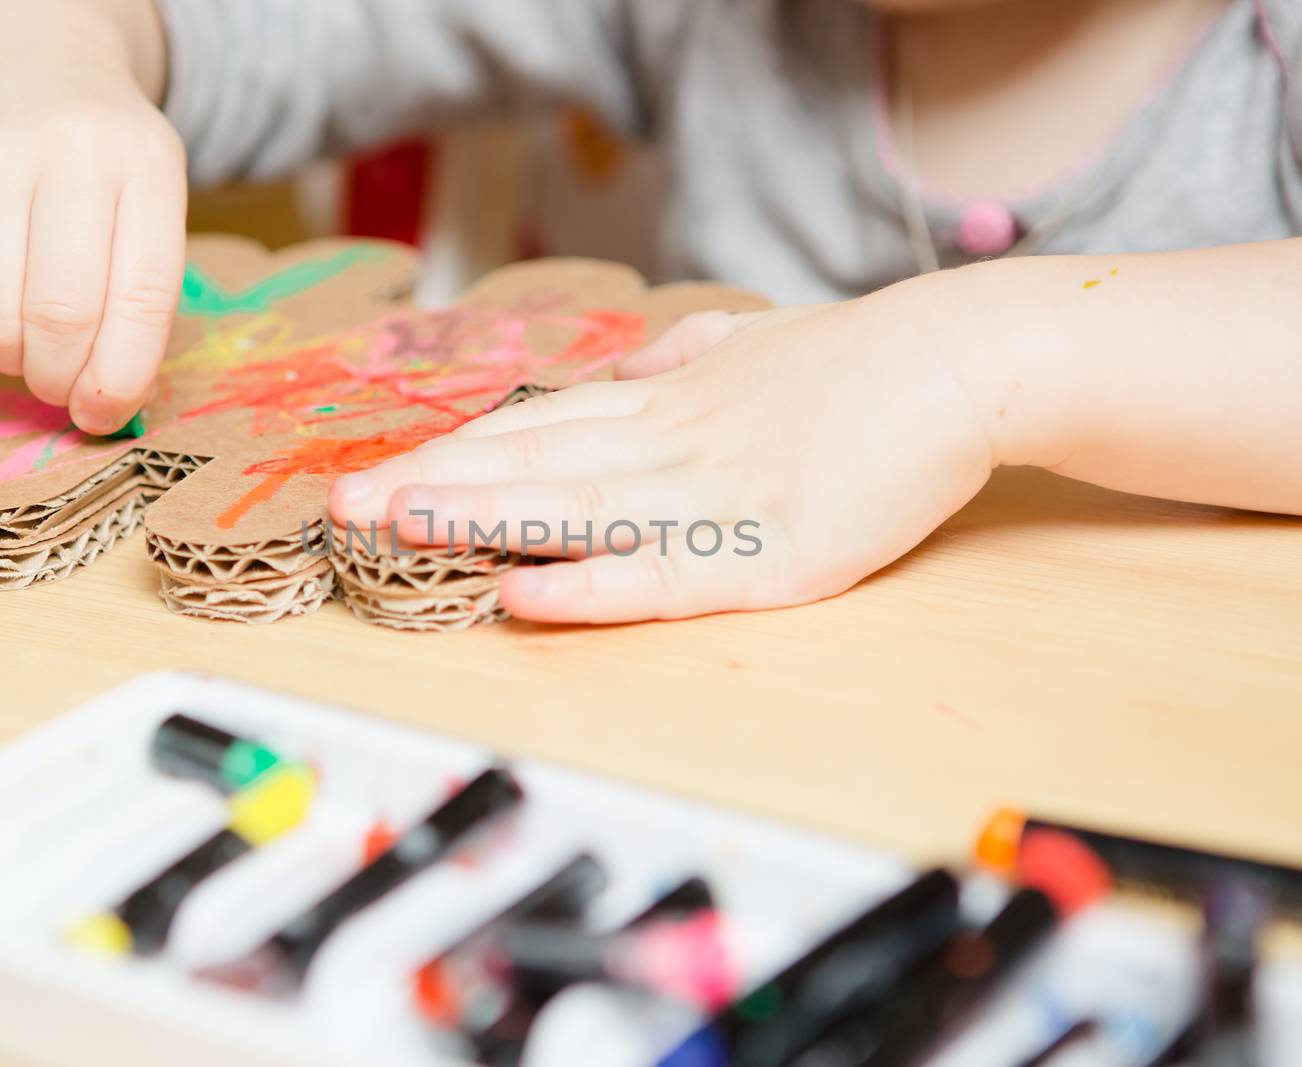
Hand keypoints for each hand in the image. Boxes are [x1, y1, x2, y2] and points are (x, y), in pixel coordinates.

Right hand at [0, 0, 185, 433]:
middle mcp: (69, 159)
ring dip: (18, 363)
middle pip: (65, 315)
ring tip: (34, 356)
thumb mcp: (151, 204)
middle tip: (67, 392)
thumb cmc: (105, 164)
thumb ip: (142, 297)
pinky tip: (1, 307)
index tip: (110, 414)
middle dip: (65, 379)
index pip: (143, 298)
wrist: (28, 64)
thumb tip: (113, 404)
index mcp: (145, 167)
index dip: (125, 376)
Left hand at [328, 279, 1004, 622]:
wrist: (957, 362)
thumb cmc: (857, 363)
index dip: (457, 450)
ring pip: (577, 512)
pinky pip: (663, 576)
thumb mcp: (755, 342)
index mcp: (667, 401)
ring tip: (396, 530)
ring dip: (480, 521)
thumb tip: (644, 362)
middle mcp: (672, 444)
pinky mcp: (770, 554)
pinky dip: (589, 589)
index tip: (381, 468)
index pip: (539, 427)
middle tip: (343, 504)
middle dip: (434, 486)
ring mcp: (716, 499)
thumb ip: (692, 356)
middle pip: (536, 464)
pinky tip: (524, 595)